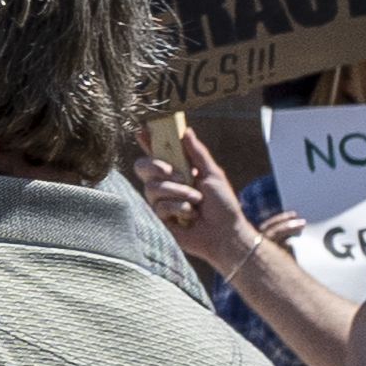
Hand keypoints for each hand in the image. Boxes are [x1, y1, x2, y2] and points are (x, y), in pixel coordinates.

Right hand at [124, 124, 245, 256]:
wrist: (224, 234)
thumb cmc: (223, 205)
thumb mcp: (213, 174)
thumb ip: (198, 153)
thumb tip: (186, 131)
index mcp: (178, 170)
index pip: (157, 152)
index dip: (147, 141)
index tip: (141, 131)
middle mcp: (165, 183)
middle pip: (142, 166)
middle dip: (156, 167)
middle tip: (173, 173)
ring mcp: (160, 200)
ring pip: (152, 187)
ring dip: (178, 193)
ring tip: (195, 201)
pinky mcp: (159, 217)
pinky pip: (160, 206)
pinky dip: (179, 208)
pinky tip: (191, 216)